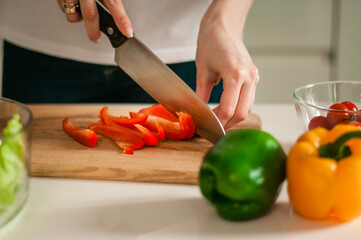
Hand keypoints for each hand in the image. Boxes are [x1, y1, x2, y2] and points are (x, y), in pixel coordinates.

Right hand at [57, 0, 132, 41]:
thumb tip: (119, 13)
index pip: (114, 3)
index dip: (122, 19)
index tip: (128, 32)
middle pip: (90, 14)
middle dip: (93, 31)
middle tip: (96, 38)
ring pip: (73, 14)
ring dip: (77, 17)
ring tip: (80, 9)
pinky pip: (63, 7)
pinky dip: (68, 7)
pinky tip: (72, 1)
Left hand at [195, 0, 257, 129]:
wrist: (223, 27)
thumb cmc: (211, 43)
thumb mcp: (202, 71)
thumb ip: (201, 94)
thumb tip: (199, 113)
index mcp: (235, 74)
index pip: (229, 109)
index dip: (218, 122)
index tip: (209, 127)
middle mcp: (249, 77)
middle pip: (242, 113)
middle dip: (228, 123)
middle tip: (213, 126)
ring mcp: (254, 77)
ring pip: (248, 107)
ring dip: (234, 116)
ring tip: (218, 117)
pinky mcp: (254, 76)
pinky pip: (249, 98)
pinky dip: (239, 106)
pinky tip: (226, 107)